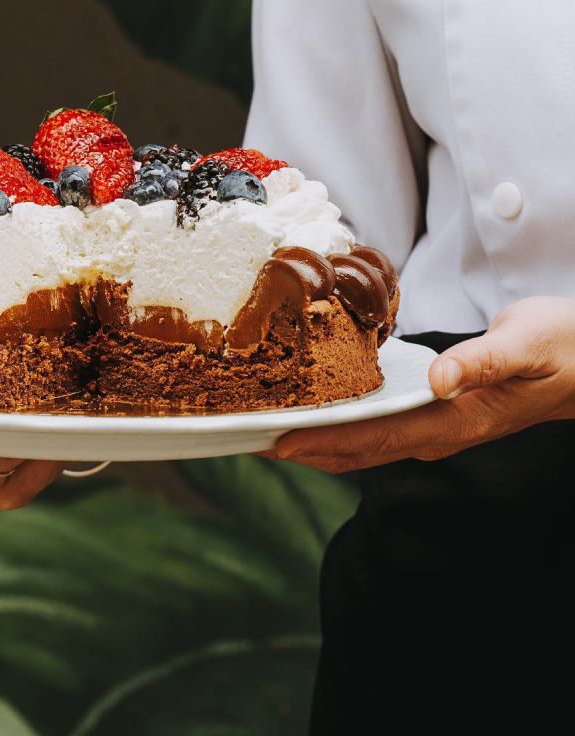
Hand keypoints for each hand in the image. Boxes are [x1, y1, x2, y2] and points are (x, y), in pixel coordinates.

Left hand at [269, 295, 574, 472]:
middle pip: (357, 449)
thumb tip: (439, 380)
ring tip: (269, 427)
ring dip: (318, 437)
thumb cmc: (559, 348)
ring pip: (364, 439)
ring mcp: (436, 423)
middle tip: (250, 438)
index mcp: (454, 420)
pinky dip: (342, 418)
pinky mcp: (435, 407)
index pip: (374, 439)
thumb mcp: (524, 346)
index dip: (323, 442)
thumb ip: (481, 362)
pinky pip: (378, 421)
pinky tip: (318, 405)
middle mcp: (439, 430)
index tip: (277, 442)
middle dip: (304, 447)